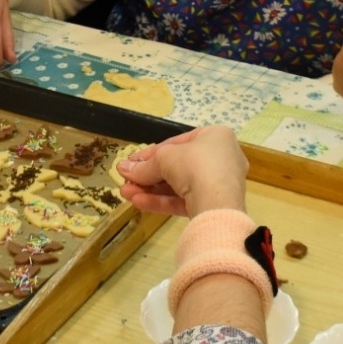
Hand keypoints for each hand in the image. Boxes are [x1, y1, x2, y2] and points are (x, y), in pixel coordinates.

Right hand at [116, 126, 247, 217]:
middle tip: (126, 180)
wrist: (218, 203)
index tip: (130, 163)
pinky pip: (184, 200)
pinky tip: (138, 203)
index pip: (177, 143)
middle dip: (148, 175)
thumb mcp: (163, 159)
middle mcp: (220, 159)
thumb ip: (144, 166)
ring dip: (150, 190)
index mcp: (215, 137)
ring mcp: (218, 184)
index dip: (150, 153)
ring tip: (126, 193)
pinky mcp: (213, 206)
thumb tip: (122, 168)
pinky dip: (161, 201)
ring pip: (178, 186)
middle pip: (176, 166)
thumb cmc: (194, 165)